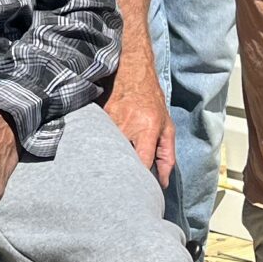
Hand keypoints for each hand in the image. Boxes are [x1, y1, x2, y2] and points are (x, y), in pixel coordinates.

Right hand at [102, 58, 175, 187]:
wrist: (132, 71)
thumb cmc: (152, 101)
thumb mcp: (166, 127)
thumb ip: (167, 156)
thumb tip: (163, 182)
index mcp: (147, 129)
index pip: (141, 162)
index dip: (139, 179)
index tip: (138, 190)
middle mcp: (127, 125)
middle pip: (120, 158)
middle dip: (120, 173)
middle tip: (120, 186)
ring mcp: (109, 119)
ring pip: (106, 149)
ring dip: (108, 158)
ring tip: (108, 169)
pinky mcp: (97, 114)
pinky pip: (96, 137)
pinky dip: (98, 145)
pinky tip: (97, 151)